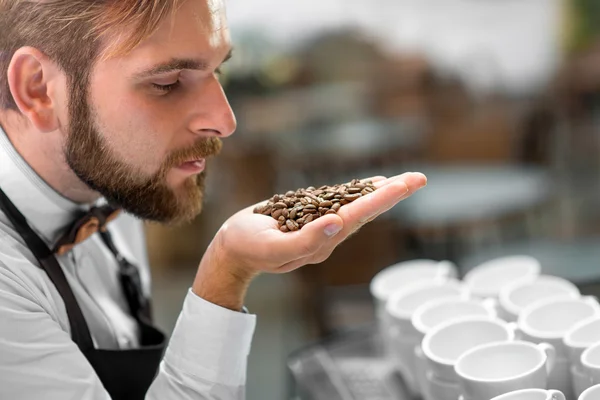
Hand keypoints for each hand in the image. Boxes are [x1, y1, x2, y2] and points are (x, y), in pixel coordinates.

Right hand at [193, 172, 425, 309]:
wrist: (232, 250)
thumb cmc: (248, 248)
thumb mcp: (272, 248)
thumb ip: (306, 240)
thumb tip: (338, 223)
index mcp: (321, 242)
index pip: (357, 217)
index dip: (382, 199)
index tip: (404, 185)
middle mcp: (327, 235)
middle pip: (366, 211)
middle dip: (392, 194)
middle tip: (419, 178)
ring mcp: (320, 227)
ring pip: (357, 206)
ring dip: (381, 192)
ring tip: (405, 180)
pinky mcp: (311, 218)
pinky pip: (341, 202)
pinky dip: (359, 192)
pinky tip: (372, 186)